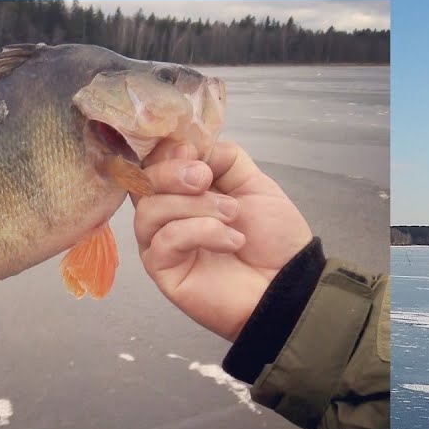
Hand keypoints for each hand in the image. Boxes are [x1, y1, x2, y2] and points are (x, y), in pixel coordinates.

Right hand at [132, 139, 312, 341]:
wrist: (287, 282)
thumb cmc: (272, 238)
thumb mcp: (254, 184)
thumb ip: (225, 159)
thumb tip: (195, 146)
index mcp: (183, 191)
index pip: (153, 162)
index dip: (166, 152)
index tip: (195, 153)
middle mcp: (166, 214)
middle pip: (141, 182)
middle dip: (172, 173)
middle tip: (205, 179)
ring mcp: (160, 243)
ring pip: (149, 210)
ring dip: (194, 206)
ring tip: (232, 215)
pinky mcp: (162, 270)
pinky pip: (164, 240)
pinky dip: (200, 232)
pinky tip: (231, 241)